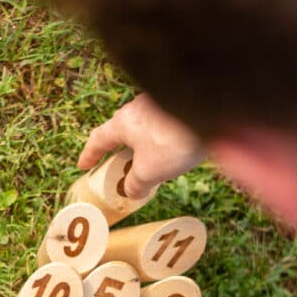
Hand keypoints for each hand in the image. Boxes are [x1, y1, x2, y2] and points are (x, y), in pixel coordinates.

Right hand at [78, 94, 204, 197]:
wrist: (212, 113)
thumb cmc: (172, 141)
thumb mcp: (149, 171)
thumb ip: (135, 184)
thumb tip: (130, 191)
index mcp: (123, 123)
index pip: (98, 139)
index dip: (89, 154)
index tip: (83, 165)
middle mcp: (137, 110)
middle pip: (122, 131)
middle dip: (120, 149)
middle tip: (120, 166)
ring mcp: (159, 105)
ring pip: (144, 128)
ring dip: (143, 146)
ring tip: (151, 164)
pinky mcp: (178, 108)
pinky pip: (162, 126)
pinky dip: (161, 141)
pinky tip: (174, 152)